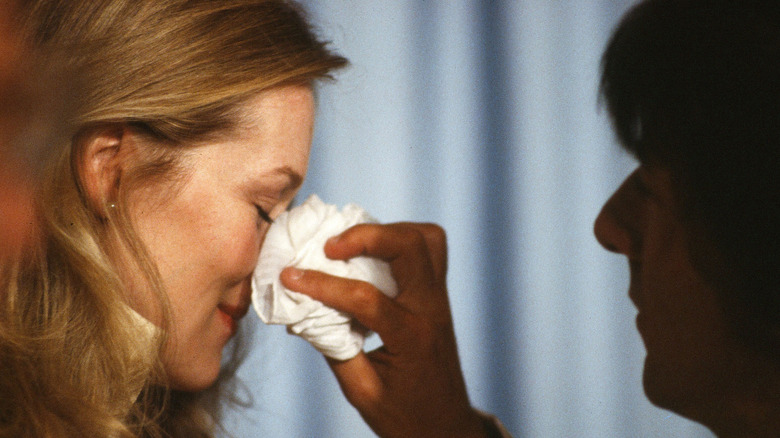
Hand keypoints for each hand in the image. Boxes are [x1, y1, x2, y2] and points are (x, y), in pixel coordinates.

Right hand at [280, 223, 490, 437]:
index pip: (367, 298)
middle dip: (367, 235)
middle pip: (412, 246)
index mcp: (412, 338)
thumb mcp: (361, 391)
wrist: (446, 426)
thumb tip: (303, 310)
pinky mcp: (438, 294)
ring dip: (388, 231)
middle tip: (329, 246)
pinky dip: (400, 239)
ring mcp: (439, 298)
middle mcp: (431, 309)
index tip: (289, 276)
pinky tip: (373, 254)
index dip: (322, 285)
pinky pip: (430, 248)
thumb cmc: (403, 415)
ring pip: (428, 238)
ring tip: (352, 244)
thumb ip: (334, 348)